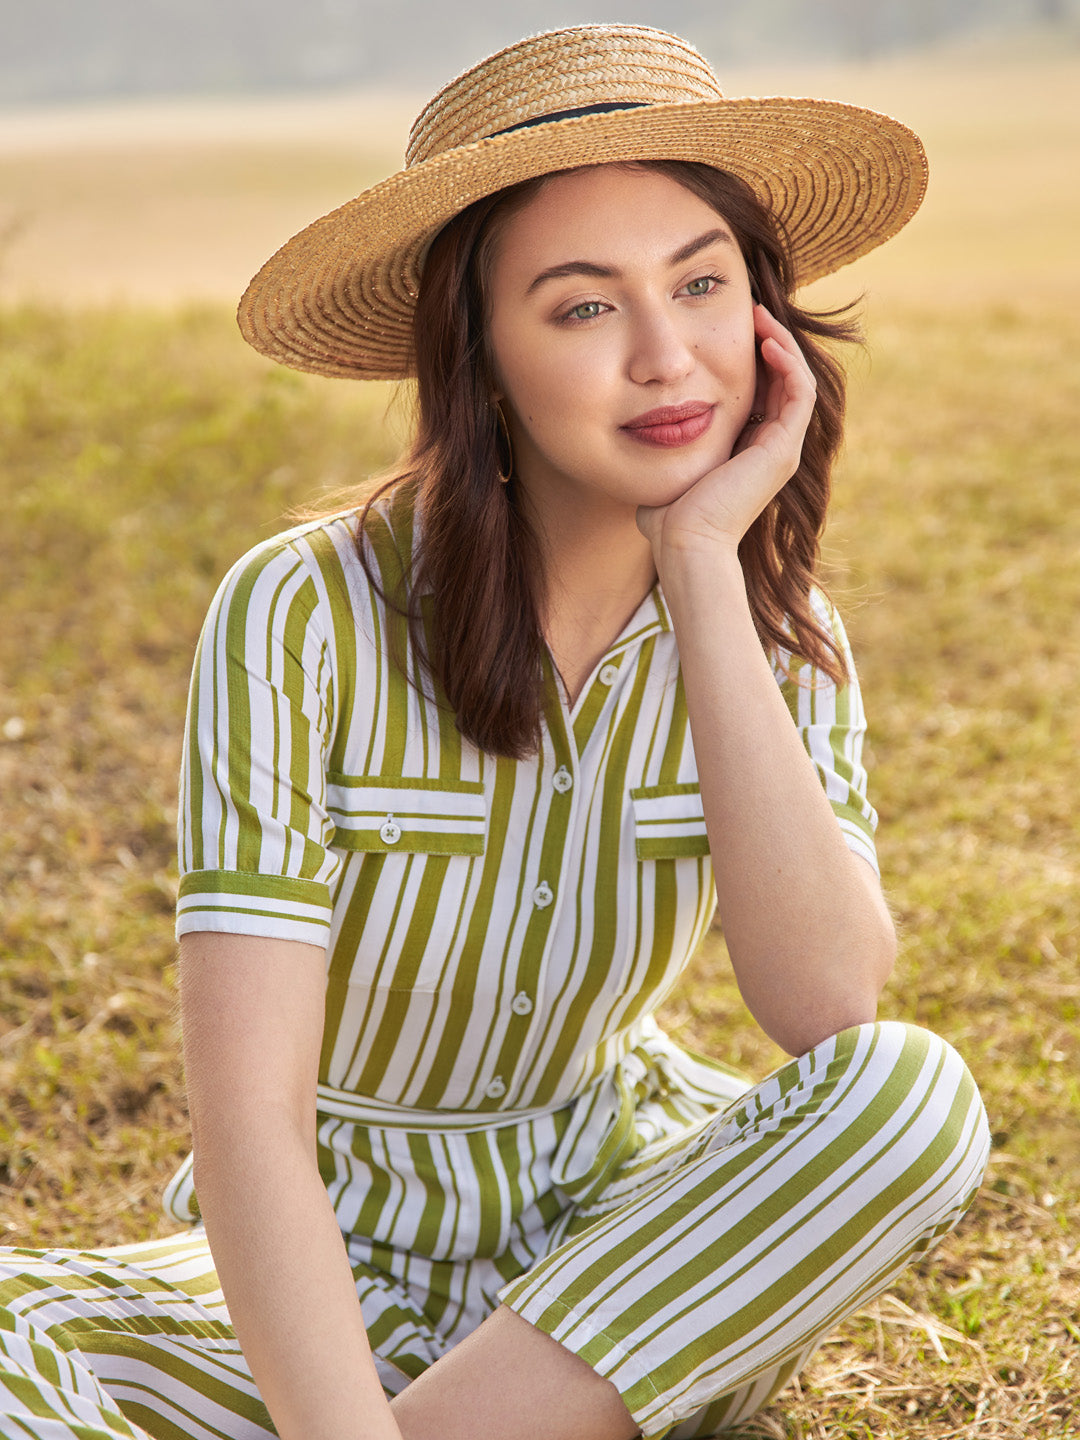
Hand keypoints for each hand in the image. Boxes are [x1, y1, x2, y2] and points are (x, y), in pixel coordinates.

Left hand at [636, 304, 816, 566]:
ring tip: (761, 317)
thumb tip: (644, 439)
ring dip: (783, 346)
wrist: (684, 542)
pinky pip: (800, 394)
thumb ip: (665, 452)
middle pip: (784, 384)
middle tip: (752, 312)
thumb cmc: (668, 518)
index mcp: (748, 455)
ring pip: (798, 384)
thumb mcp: (668, 470)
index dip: (752, 361)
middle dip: (770, 345)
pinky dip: (788, 364)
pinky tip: (767, 340)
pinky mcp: (783, 451)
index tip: (731, 330)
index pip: (762, 396)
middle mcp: (772, 452)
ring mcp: (782, 452)